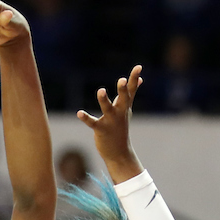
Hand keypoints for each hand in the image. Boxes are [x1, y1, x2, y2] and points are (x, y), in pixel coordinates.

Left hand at [77, 68, 143, 183]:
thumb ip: (131, 93)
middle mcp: (119, 113)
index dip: (134, 78)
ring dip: (104, 100)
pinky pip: (92, 123)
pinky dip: (86, 118)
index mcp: (125, 106)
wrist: (119, 152)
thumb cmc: (121, 127)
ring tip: (101, 90)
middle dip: (123, 90)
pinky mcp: (101, 129)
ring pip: (107, 109)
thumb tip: (140, 79)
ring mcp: (111, 121)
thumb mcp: (127, 109)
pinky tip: (79, 113)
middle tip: (122, 80)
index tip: (138, 66)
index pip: (131, 90)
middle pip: (123, 99)